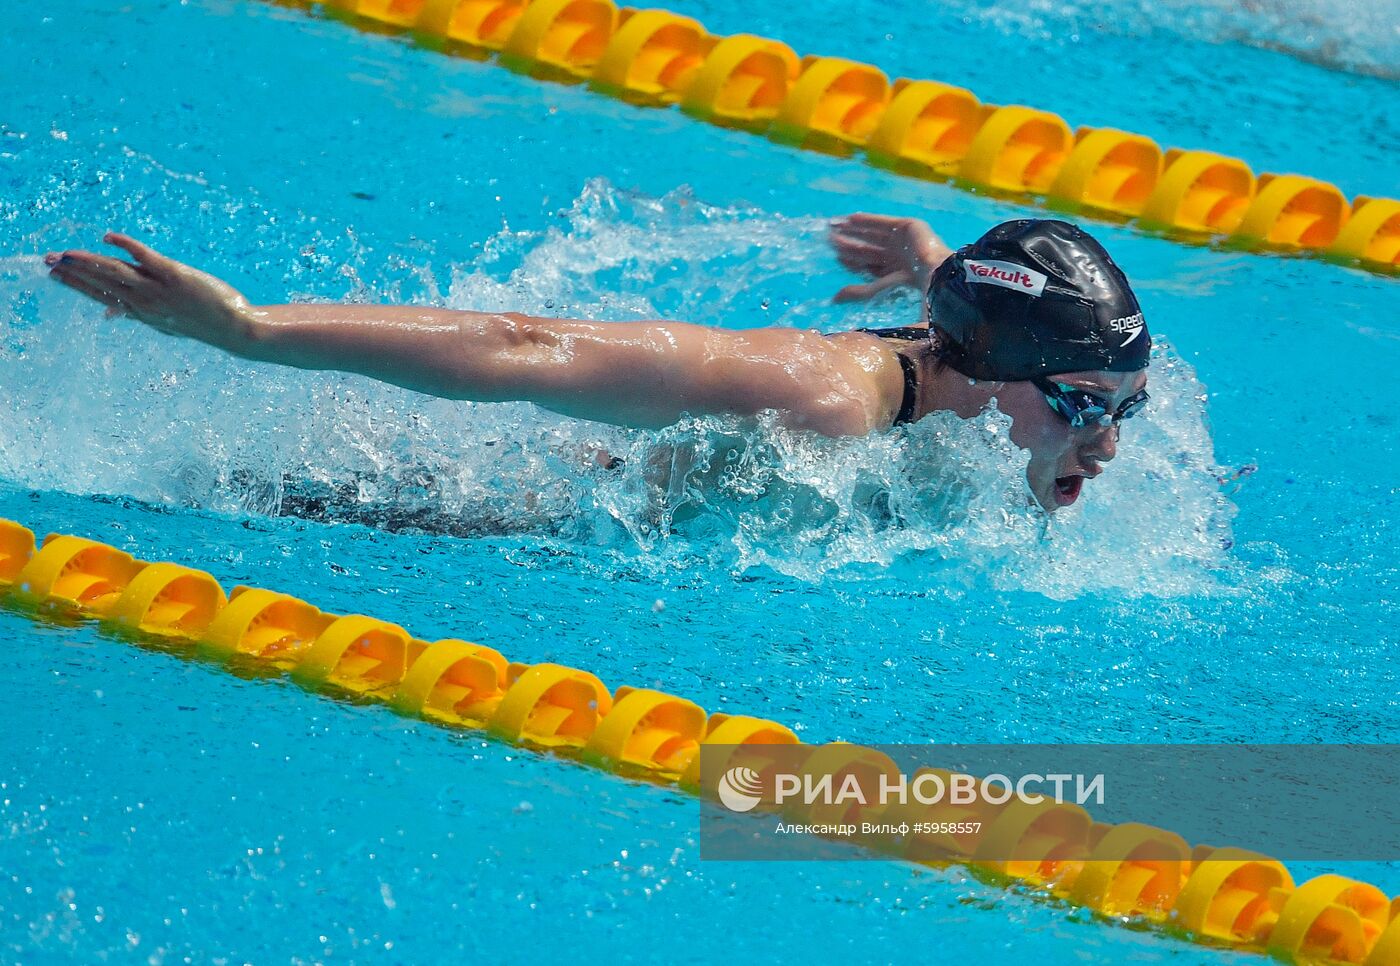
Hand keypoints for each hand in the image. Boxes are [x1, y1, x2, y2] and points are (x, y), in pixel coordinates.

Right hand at [45, 233, 256, 352]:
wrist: (235, 329)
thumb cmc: (202, 322)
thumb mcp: (165, 323)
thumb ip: (136, 314)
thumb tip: (107, 313)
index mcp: (141, 313)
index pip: (101, 296)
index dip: (77, 284)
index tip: (55, 275)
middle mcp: (145, 303)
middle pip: (102, 284)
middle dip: (74, 272)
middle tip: (48, 261)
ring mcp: (159, 290)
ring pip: (116, 273)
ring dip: (89, 262)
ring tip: (66, 254)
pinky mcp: (175, 275)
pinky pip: (145, 257)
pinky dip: (126, 246)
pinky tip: (108, 238)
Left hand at [828, 213, 952, 302]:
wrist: (932, 271)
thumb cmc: (905, 286)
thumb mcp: (875, 290)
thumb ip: (856, 293)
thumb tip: (834, 300)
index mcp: (894, 273)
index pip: (867, 265)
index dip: (851, 260)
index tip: (836, 256)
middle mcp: (898, 256)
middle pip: (868, 249)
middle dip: (849, 243)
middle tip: (829, 238)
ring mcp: (903, 241)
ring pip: (873, 234)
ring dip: (854, 230)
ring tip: (835, 225)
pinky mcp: (908, 226)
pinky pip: (883, 221)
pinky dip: (867, 220)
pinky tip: (851, 219)